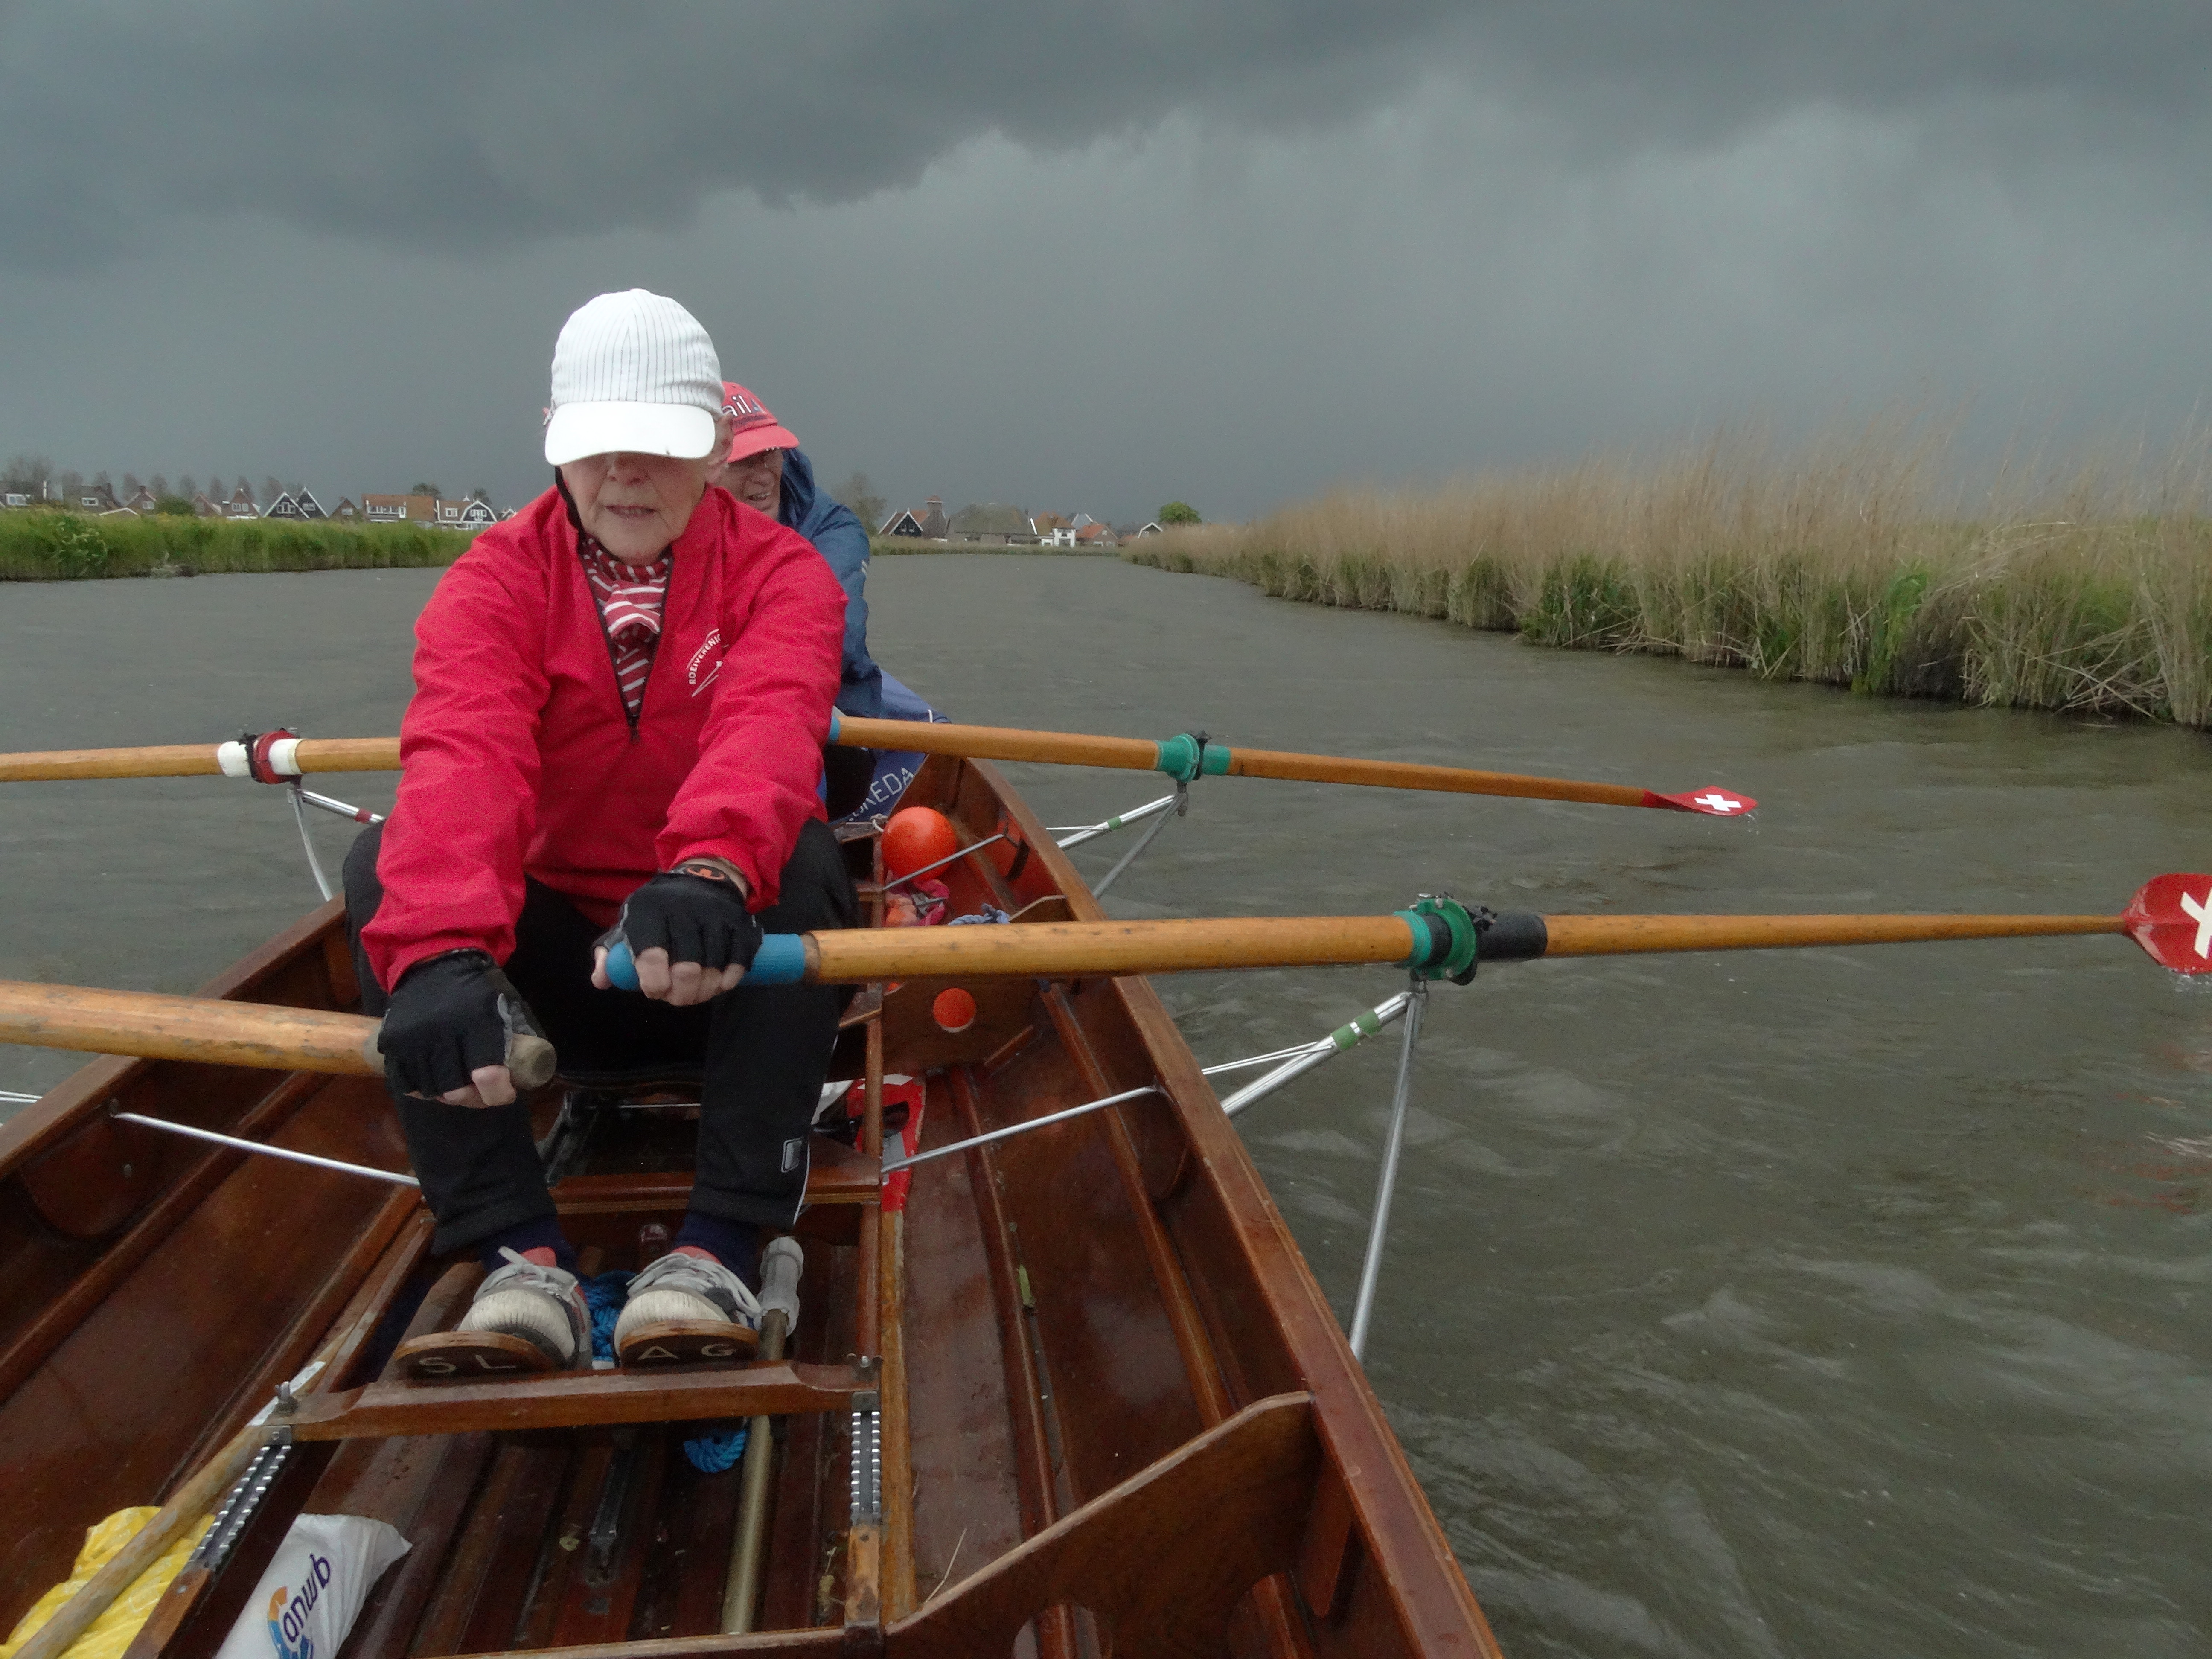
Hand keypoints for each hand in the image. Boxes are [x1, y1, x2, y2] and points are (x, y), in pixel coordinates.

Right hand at [380, 950, 544, 1105]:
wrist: (432, 961)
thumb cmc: (476, 987)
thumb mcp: (507, 1003)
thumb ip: (520, 1035)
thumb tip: (533, 1070)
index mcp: (477, 1023)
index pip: (487, 1076)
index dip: (499, 1094)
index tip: (507, 1093)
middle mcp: (442, 1033)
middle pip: (456, 1091)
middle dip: (475, 1098)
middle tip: (483, 1092)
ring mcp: (413, 1039)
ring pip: (431, 1091)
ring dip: (449, 1096)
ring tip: (461, 1086)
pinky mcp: (392, 1042)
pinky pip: (406, 1083)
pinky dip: (422, 1089)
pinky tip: (435, 1082)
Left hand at [592, 865, 760, 1005]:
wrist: (702, 879)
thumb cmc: (659, 911)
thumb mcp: (629, 924)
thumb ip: (610, 954)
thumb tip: (601, 980)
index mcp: (650, 909)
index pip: (651, 955)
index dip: (653, 984)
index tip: (655, 992)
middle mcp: (684, 909)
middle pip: (687, 969)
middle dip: (681, 995)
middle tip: (677, 999)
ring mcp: (715, 914)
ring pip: (714, 968)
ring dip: (705, 991)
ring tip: (696, 995)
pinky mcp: (740, 921)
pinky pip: (740, 959)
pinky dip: (730, 979)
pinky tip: (720, 985)